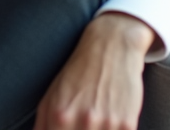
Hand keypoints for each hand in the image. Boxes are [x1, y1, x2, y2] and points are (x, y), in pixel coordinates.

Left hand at [33, 12, 155, 129]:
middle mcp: (83, 121)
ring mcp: (107, 124)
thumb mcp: (50, 96)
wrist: (111, 47)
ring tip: (95, 123)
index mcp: (59, 116)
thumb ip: (42, 125)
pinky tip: (109, 123)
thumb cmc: (78, 72)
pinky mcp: (127, 124)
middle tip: (81, 126)